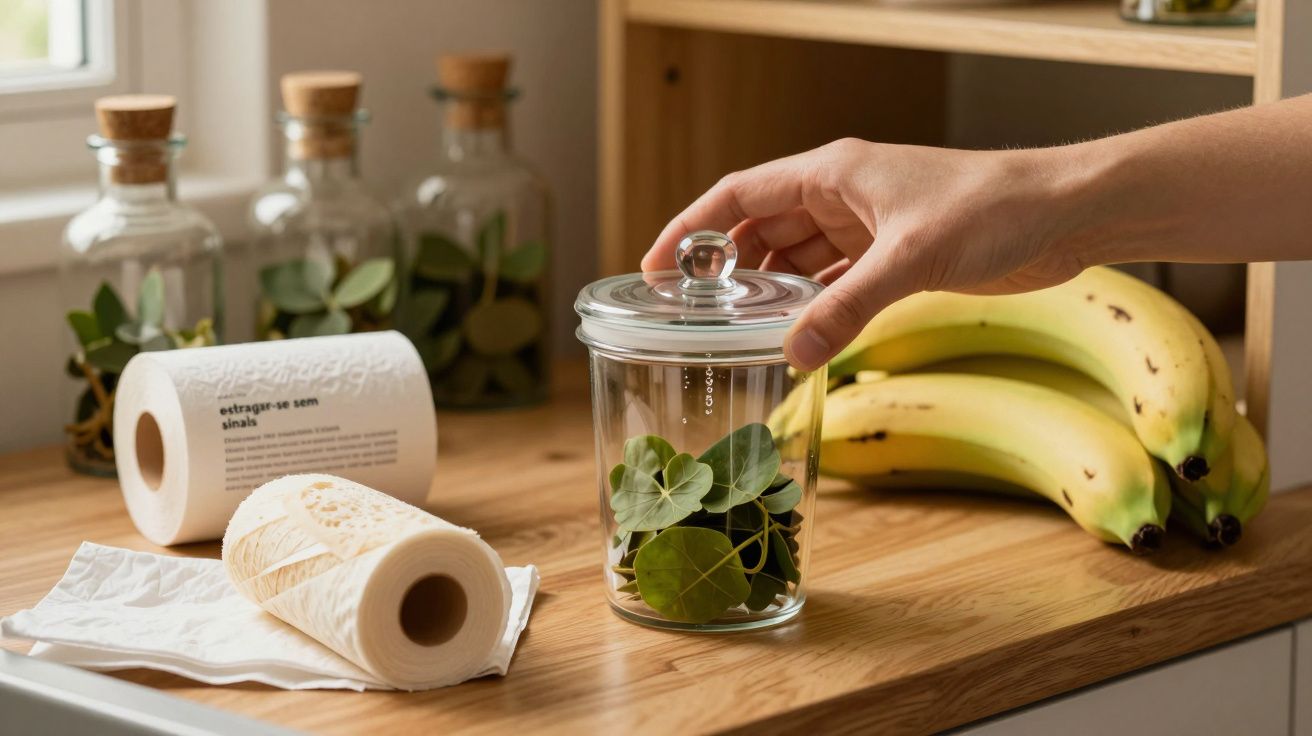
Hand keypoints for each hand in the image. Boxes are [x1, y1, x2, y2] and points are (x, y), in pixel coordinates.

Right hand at [642, 138, 1088, 370]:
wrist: (1064, 213)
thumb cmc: (994, 207)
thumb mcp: (910, 259)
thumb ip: (846, 308)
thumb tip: (790, 356)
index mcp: (831, 173)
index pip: (736, 195)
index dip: (688, 229)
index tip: (653, 268)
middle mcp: (841, 195)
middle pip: (759, 230)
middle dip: (726, 270)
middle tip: (694, 317)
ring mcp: (866, 226)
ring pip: (796, 259)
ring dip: (771, 292)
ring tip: (739, 333)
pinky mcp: (893, 254)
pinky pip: (833, 281)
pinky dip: (813, 306)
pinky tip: (799, 335)